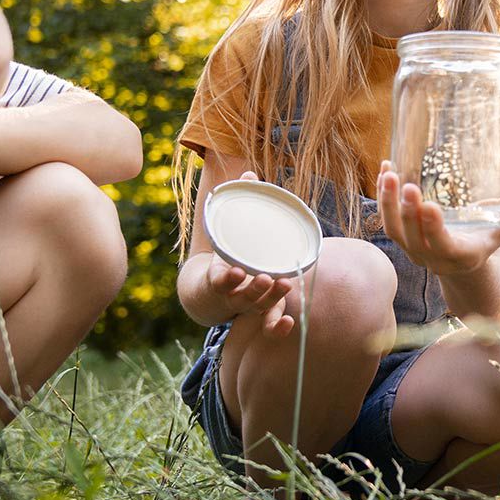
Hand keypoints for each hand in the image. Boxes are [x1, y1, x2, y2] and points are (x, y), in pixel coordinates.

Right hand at [198, 170, 296, 332]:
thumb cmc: (223, 254)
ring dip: (270, 299)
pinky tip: (290, 323)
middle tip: (264, 278)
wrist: (208, 291)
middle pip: (241, 297)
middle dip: (253, 289)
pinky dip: (276, 327)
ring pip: (256, 309)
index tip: (233, 271)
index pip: (218, 280)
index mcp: (219, 276)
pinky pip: (266, 324)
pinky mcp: (258, 313)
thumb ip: (239, 204)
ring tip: (284, 285)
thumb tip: (250, 171)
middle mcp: (230, 295)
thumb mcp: (225, 232)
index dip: (225, 278)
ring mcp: (244, 306)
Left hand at [376, 161, 499, 276]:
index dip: (433, 228)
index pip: (443, 246)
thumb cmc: (491, 237)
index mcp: (461, 255)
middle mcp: (433, 258)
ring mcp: (414, 251)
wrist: (466, 265)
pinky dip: (383, 198)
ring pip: (394, 231)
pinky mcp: (403, 240)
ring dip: (388, 204)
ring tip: (389, 173)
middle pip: (413, 238)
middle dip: (408, 212)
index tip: (430, 204)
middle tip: (406, 184)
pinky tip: (385, 170)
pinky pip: (388, 222)